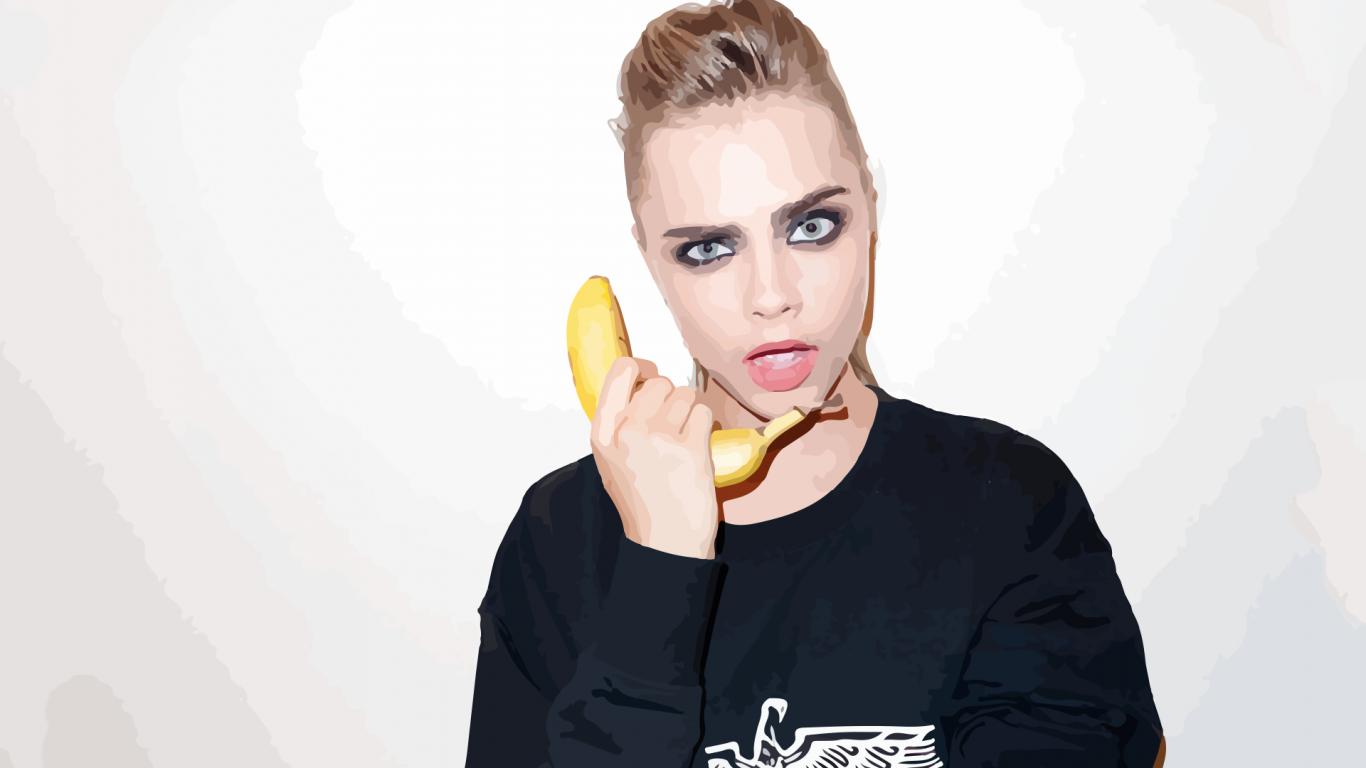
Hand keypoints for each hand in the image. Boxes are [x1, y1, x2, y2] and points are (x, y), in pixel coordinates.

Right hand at [589, 356, 718, 559]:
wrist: (664, 542)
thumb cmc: (642, 500)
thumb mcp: (612, 458)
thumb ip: (621, 420)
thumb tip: (644, 379)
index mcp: (603, 432)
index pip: (621, 370)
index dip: (642, 367)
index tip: (650, 376)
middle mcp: (627, 430)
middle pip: (660, 381)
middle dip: (670, 398)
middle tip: (671, 427)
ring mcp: (659, 438)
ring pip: (686, 394)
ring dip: (690, 412)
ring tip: (683, 440)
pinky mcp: (690, 448)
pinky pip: (704, 412)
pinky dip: (705, 427)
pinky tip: (695, 448)